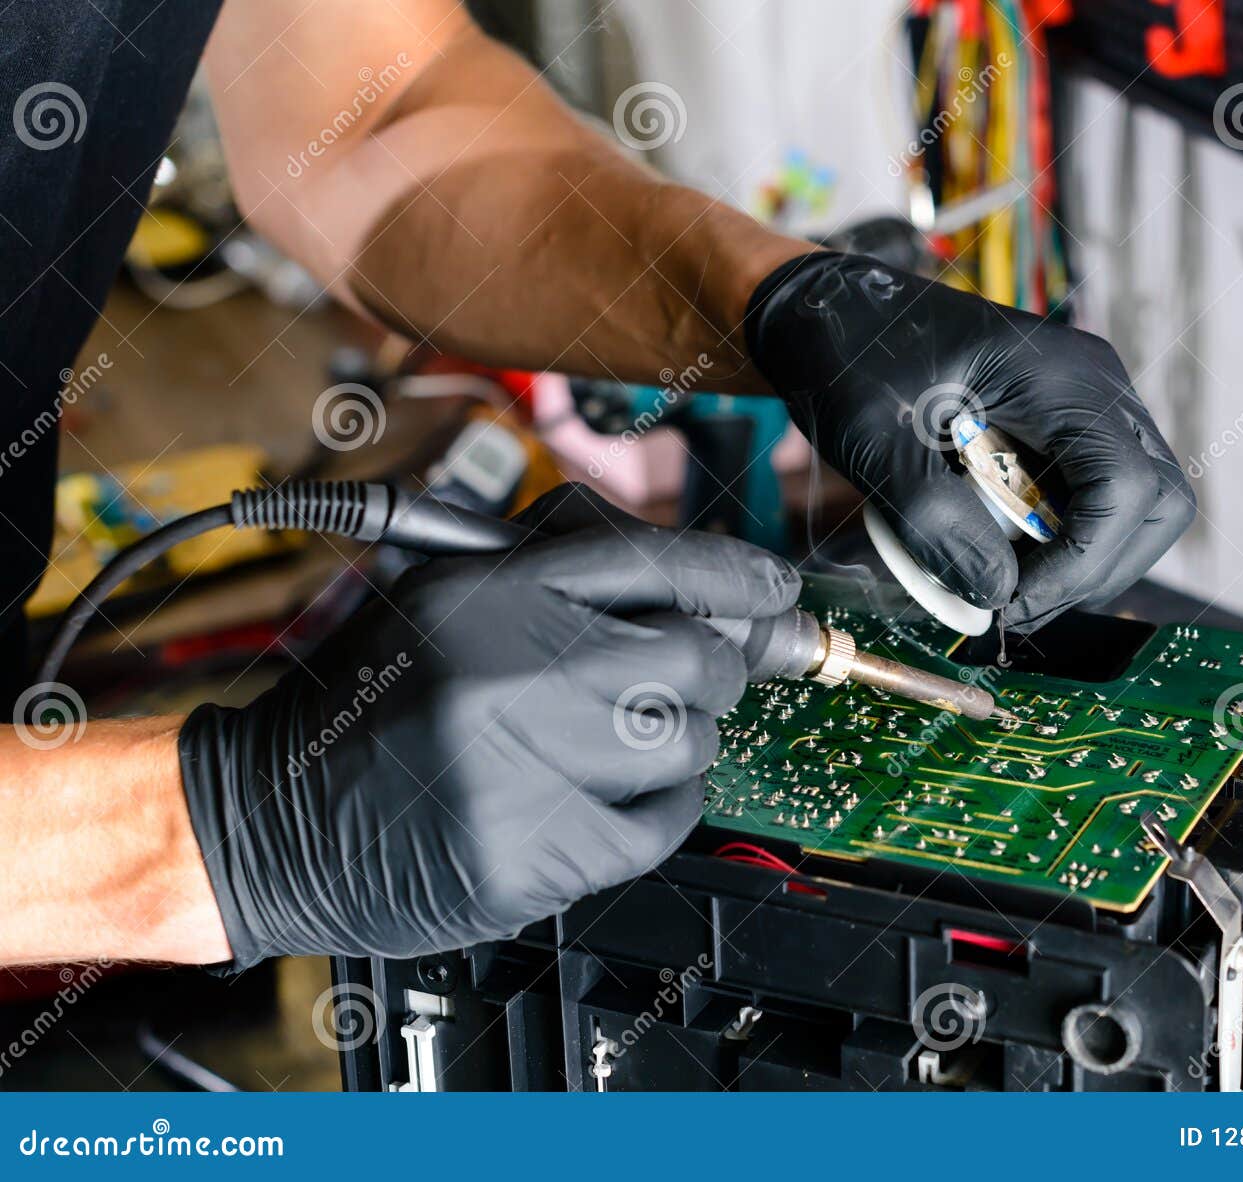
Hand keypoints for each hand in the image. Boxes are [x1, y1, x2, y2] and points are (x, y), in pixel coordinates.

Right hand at [179, 489, 798, 966]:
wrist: (275, 817)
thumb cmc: (372, 702)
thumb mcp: (447, 594)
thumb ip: (570, 573)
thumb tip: (715, 588)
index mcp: (485, 592)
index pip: (653, 562)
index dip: (735, 575)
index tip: (774, 590)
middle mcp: (507, 671)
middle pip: (696, 656)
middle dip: (706, 668)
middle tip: (678, 678)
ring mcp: (524, 768)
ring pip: (691, 741)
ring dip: (675, 740)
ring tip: (608, 742)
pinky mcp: (537, 854)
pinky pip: (666, 820)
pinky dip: (656, 807)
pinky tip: (602, 796)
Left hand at [746, 253, 1193, 631]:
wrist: (827, 310)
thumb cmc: (848, 351)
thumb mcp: (874, 435)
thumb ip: (933, 516)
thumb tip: (994, 592)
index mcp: (1061, 375)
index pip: (1126, 488)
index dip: (1081, 564)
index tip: (1011, 603)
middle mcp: (1093, 387)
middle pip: (1155, 502)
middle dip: (1096, 570)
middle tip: (1015, 604)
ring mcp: (1084, 405)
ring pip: (1135, 506)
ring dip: (1081, 561)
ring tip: (1002, 582)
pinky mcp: (1062, 427)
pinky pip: (1092, 498)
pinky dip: (1058, 541)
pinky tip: (996, 550)